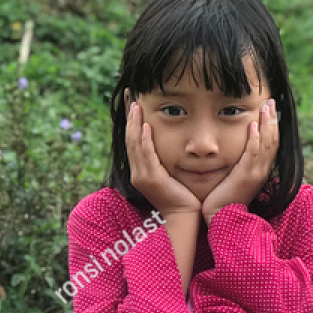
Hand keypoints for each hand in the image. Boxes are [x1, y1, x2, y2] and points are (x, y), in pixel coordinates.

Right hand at [125, 99, 202, 215]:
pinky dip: (144, 140)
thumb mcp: (171, 175)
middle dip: (129, 116)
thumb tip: (169, 144)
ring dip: (135, 123)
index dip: (131, 121)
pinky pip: (146, 155)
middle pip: (129, 139)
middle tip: (128, 95)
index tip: (132, 102)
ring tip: (135, 105)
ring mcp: (142, 176)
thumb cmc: (183, 196)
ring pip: (134, 144)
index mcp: (140, 170)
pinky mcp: (151, 179)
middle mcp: (137, 172)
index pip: (132, 141)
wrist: (184, 217)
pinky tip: (146, 126)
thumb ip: (165, 160)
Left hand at [202, 99, 278, 221]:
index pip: (270, 144)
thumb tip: (236, 153)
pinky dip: (254, 138)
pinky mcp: (245, 176)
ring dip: (266, 124)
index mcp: (260, 171)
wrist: (221, 219)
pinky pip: (252, 153)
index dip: (272, 126)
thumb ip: (238, 165)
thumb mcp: (234, 179)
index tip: (270, 111)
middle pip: (272, 140)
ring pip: (266, 144)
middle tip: (271, 101)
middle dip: (272, 120)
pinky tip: (253, 125)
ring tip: (265, 107)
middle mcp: (262, 171)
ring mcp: (255, 173)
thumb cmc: (223, 200)